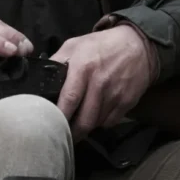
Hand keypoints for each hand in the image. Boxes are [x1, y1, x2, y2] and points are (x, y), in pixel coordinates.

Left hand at [50, 24, 156, 140]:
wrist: (139, 44)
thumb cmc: (101, 45)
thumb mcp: (75, 45)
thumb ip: (57, 61)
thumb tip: (40, 78)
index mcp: (84, 67)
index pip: (69, 100)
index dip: (58, 117)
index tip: (49, 126)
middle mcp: (100, 83)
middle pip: (83, 120)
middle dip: (71, 131)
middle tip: (61, 134)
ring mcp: (116, 94)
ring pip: (95, 124)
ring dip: (85, 127)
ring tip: (76, 126)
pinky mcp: (127, 102)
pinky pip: (109, 122)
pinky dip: (100, 123)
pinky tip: (95, 116)